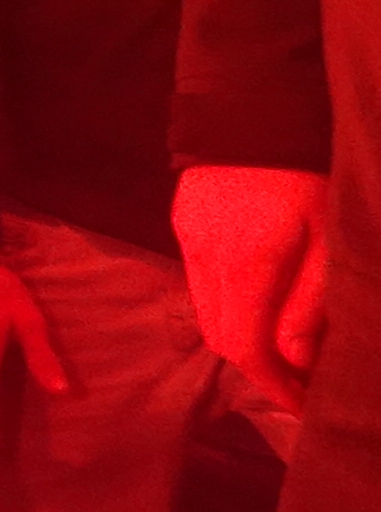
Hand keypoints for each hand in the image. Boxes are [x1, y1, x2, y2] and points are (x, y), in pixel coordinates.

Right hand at [177, 162, 330, 427]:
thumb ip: (310, 302)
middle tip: (299, 380)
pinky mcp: (184, 222)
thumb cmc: (306, 174)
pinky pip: (200, 280)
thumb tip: (297, 358)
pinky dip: (228, 303)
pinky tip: (258, 296)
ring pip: (206, 310)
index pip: (244, 349)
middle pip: (219, 336)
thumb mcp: (328, 238)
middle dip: (258, 368)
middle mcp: (204, 259)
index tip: (303, 406)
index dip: (273, 386)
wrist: (253, 105)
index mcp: (243, 267)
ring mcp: (187, 240)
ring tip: (283, 342)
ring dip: (241, 335)